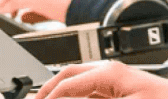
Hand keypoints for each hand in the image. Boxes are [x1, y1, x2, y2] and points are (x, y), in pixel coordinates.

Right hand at [38, 61, 167, 98]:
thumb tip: (68, 97)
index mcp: (109, 72)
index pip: (68, 81)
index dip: (49, 95)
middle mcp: (110, 72)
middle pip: (69, 77)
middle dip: (50, 90)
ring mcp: (114, 80)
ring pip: (79, 85)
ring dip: (64, 95)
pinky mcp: (119, 90)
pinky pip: (91, 94)